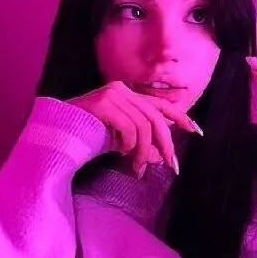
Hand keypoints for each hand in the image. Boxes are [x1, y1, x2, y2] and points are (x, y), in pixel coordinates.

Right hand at [67, 81, 202, 175]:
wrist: (59, 136)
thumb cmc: (87, 139)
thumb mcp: (121, 142)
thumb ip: (142, 144)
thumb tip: (164, 156)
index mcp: (128, 95)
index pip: (160, 105)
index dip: (181, 117)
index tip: (197, 131)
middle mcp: (122, 90)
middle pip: (156, 118)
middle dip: (166, 144)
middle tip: (172, 166)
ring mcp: (112, 94)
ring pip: (144, 126)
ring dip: (143, 152)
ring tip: (136, 167)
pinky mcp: (103, 103)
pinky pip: (129, 128)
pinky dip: (129, 144)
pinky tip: (120, 152)